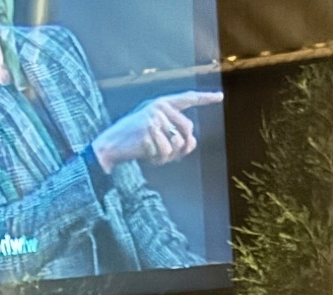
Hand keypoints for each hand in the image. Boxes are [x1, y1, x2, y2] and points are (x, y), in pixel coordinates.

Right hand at [90, 92, 222, 173]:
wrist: (112, 145)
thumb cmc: (137, 142)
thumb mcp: (159, 137)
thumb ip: (179, 138)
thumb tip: (192, 143)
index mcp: (162, 103)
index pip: (187, 99)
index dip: (205, 98)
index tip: (220, 96)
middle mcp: (159, 106)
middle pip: (188, 128)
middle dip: (182, 146)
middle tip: (167, 154)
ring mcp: (154, 116)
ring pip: (178, 142)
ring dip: (169, 155)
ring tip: (154, 153)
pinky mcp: (148, 129)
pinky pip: (165, 151)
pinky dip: (159, 159)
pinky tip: (147, 156)